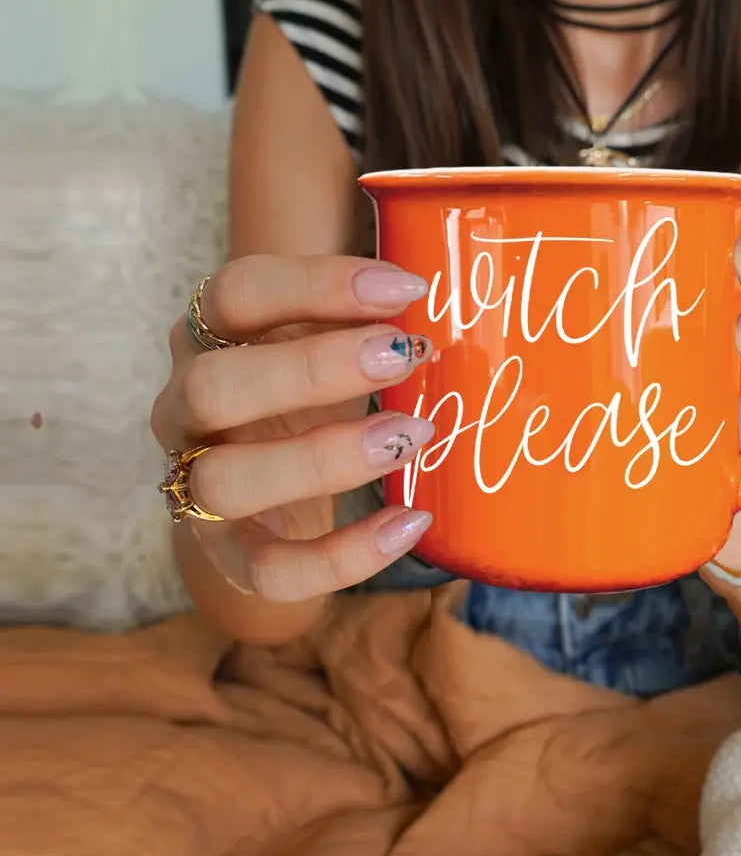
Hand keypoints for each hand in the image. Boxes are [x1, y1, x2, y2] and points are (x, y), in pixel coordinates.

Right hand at [151, 255, 436, 601]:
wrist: (274, 483)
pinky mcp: (226, 554)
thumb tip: (440, 295)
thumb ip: (364, 318)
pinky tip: (411, 522)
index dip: (318, 284)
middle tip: (405, 356)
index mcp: (209, 336)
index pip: (235, 294)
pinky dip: (344, 556)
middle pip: (212, 388)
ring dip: (326, 459)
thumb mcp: (329, 339)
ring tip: (414, 436)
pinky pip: (269, 571)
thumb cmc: (313, 387)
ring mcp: (194, 484)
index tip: (408, 289)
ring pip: (225, 482)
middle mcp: (185, 408)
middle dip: (314, 369)